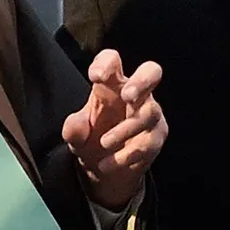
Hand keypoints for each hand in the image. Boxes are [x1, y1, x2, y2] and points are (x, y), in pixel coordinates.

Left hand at [61, 49, 167, 211]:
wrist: (103, 169)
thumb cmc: (91, 138)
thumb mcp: (76, 134)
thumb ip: (74, 129)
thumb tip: (76, 128)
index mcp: (111, 83)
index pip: (112, 60)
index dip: (106, 63)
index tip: (95, 76)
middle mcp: (134, 93)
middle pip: (151, 72)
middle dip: (142, 81)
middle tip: (127, 95)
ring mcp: (149, 115)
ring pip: (149, 113)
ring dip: (126, 129)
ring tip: (104, 143)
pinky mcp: (155, 138)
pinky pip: (147, 144)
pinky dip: (125, 156)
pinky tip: (107, 164)